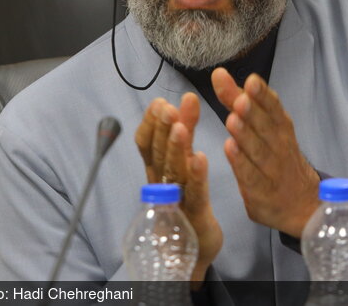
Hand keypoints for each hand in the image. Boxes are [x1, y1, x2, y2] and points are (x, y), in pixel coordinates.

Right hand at [134, 94, 221, 284]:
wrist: (193, 247)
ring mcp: (177, 200)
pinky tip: (200, 158)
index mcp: (157, 169)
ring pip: (173, 172)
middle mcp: (162, 183)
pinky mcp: (195, 214)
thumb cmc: (187, 197)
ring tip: (180, 126)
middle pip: (158, 155)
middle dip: (162, 129)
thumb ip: (186, 130)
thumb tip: (185, 100)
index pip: (146, 144)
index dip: (150, 124)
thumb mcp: (185, 158)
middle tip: (167, 107)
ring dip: (175, 148)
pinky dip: (197, 176)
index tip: (159, 102)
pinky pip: (195, 193)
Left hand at [212, 68, 320, 237]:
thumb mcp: (261, 125)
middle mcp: (280, 146)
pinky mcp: (262, 192)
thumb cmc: (276, 156)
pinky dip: (242, 164)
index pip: (273, 107)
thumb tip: (218, 74)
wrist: (302, 203)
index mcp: (280, 126)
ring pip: (259, 151)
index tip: (252, 80)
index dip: (263, 95)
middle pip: (266, 128)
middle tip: (241, 99)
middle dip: (254, 112)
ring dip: (246, 136)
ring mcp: (273, 170)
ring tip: (232, 120)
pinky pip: (252, 177)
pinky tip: (230, 150)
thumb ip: (237, 99)